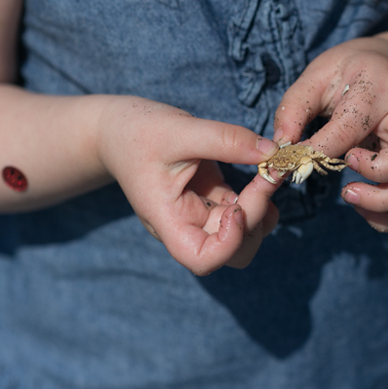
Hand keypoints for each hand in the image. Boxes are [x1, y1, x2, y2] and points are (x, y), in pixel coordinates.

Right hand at [97, 97, 280, 274]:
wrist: (115, 131)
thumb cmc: (136, 132)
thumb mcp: (178, 129)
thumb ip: (225, 140)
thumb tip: (272, 151)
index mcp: (167, 219)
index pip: (201, 258)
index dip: (228, 243)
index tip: (237, 207)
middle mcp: (185, 225)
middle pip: (231, 253)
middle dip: (255, 220)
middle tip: (267, 176)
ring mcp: (199, 214)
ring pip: (242, 237)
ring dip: (262, 213)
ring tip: (269, 175)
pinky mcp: (210, 199)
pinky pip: (243, 212)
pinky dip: (259, 197)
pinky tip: (263, 171)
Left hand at [273, 37, 387, 231]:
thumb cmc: (348, 72)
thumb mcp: (317, 75)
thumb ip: (295, 107)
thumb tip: (281, 147)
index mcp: (376, 90)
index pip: (353, 125)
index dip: (323, 149)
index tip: (298, 157)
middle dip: (378, 177)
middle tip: (344, 179)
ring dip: (384, 204)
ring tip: (349, 196)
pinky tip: (362, 209)